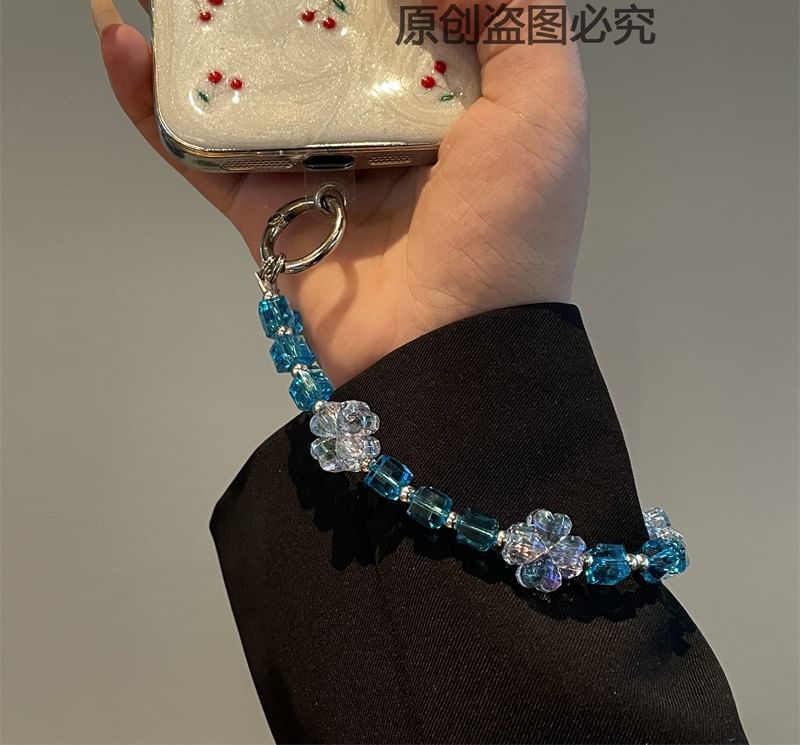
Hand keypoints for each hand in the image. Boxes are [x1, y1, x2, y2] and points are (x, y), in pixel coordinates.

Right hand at [92, 0, 588, 385]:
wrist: (450, 346)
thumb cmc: (507, 225)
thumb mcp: (545, 105)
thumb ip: (514, 16)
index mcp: (451, 107)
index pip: (405, 21)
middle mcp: (383, 134)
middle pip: (321, 50)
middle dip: (284, 6)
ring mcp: (319, 173)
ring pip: (255, 91)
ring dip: (208, 38)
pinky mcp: (267, 212)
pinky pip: (202, 152)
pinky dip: (154, 105)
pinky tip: (124, 45)